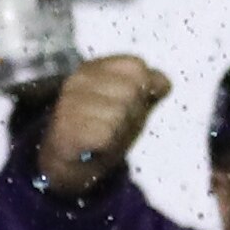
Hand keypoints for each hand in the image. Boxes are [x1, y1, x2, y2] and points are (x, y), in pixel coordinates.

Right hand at [37, 54, 173, 197]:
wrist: (65, 162)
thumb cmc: (101, 129)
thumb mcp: (129, 104)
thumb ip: (147, 87)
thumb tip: (164, 82)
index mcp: (94, 68)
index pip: (136, 67)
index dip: (143, 88)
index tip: (130, 104)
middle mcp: (78, 80)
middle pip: (131, 90)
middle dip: (133, 112)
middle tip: (116, 126)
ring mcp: (69, 103)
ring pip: (120, 113)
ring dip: (120, 131)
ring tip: (106, 136)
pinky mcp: (66, 128)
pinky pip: (105, 134)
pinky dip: (106, 144)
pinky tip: (96, 146)